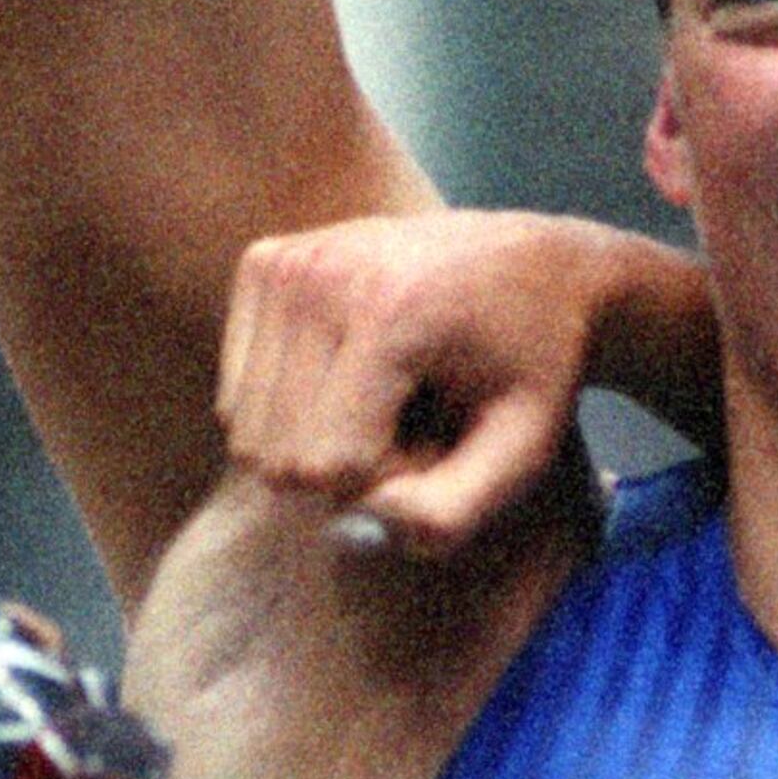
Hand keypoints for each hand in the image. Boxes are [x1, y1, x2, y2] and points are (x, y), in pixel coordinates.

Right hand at [218, 212, 662, 555]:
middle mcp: (320, 274)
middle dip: (346, 469)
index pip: (326, 467)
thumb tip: (366, 516)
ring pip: (249, 434)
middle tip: (418, 426)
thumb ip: (452, 513)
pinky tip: (356, 378)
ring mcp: (283, 262)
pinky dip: (293, 408)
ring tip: (390, 403)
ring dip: (317, 442)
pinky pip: (238, 396)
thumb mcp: (524, 452)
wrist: (539, 266)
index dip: (388, 483)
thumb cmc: (534, 369)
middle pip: (278, 456)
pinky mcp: (263, 264)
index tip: (445, 444)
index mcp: (388, 310)